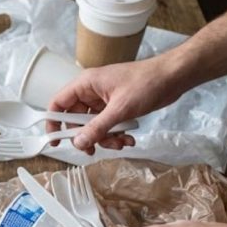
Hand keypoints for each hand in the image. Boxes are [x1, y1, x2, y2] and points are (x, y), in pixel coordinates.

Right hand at [47, 54, 189, 153]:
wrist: (173, 77)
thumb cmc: (147, 83)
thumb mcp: (120, 109)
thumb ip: (98, 127)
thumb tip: (79, 143)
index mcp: (86, 84)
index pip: (58, 104)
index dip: (53, 122)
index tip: (55, 140)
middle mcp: (92, 92)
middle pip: (76, 120)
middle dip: (87, 136)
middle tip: (94, 148)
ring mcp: (104, 100)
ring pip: (93, 126)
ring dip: (105, 138)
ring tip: (121, 143)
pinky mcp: (116, 107)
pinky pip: (108, 125)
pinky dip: (116, 135)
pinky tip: (128, 138)